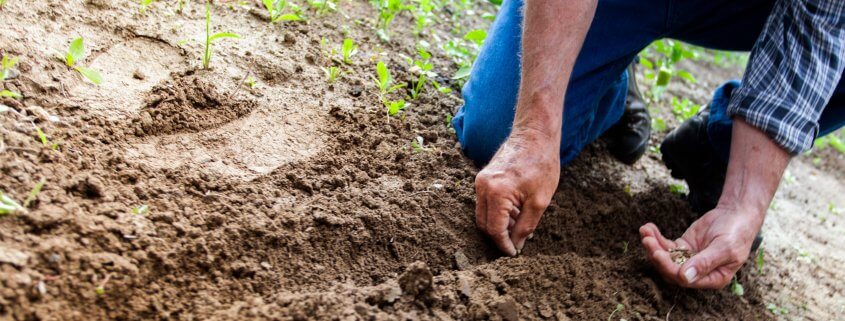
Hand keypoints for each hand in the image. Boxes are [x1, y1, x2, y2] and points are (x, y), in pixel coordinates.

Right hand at [475, 128, 559, 255]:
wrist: (535, 135)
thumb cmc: (541, 164)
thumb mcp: (540, 201)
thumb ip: (525, 226)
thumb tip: (516, 244)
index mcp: (496, 192)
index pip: (494, 229)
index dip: (504, 245)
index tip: (514, 254)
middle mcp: (483, 187)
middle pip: (484, 224)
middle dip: (499, 237)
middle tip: (516, 244)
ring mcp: (480, 181)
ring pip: (483, 214)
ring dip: (499, 225)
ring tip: (520, 226)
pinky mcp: (483, 177)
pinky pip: (485, 203)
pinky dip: (497, 212)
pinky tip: (516, 213)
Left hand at [639, 206, 762, 287]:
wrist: (737, 214)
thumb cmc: (736, 233)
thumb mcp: (724, 248)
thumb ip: (705, 262)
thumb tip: (685, 278)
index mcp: (712, 278)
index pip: (685, 280)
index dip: (669, 268)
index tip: (658, 253)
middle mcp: (698, 272)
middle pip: (671, 270)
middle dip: (657, 256)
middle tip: (647, 240)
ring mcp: (689, 259)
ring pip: (666, 257)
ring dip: (653, 245)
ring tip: (645, 231)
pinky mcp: (683, 247)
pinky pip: (666, 245)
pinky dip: (656, 237)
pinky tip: (648, 227)